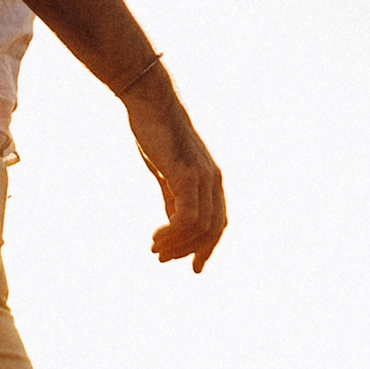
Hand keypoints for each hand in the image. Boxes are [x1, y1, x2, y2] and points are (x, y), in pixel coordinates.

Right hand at [123, 85, 225, 271]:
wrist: (150, 101)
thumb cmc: (156, 132)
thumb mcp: (166, 170)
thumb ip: (173, 196)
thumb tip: (174, 223)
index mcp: (210, 179)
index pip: (218, 222)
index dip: (208, 247)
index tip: (193, 267)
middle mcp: (212, 179)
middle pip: (213, 229)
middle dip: (190, 251)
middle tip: (162, 260)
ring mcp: (202, 177)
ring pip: (200, 227)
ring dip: (176, 245)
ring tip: (155, 249)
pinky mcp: (186, 174)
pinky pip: (187, 217)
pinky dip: (173, 233)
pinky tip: (156, 236)